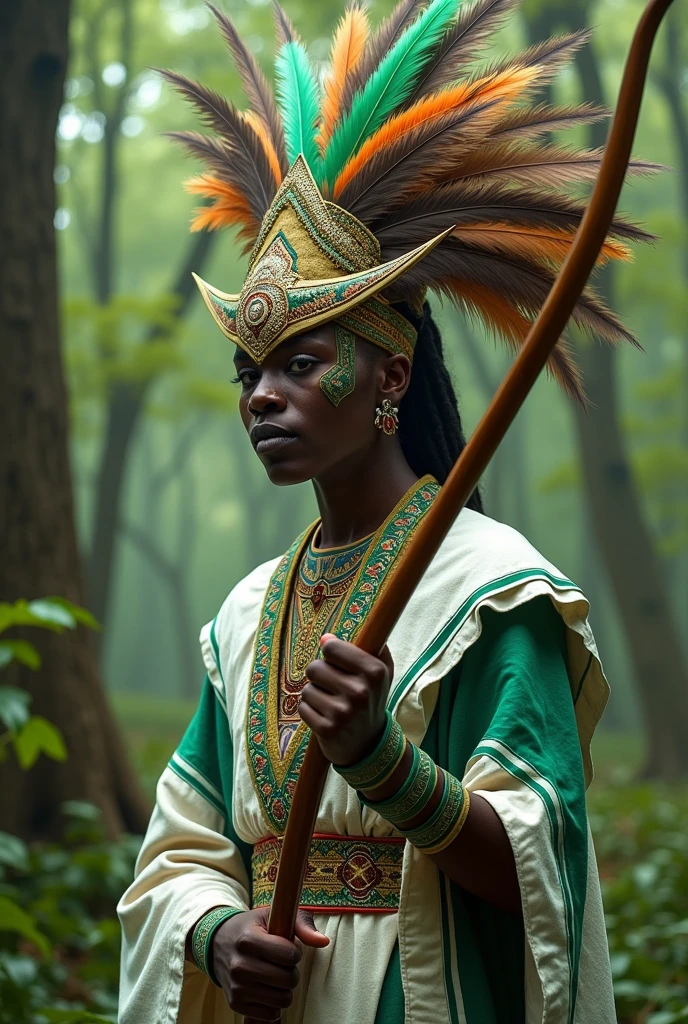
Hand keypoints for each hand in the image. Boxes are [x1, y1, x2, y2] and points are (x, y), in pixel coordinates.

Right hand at [210, 907, 328, 1020]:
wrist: (218, 943)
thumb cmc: (252, 927)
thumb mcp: (273, 915)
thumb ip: (302, 924)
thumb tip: (323, 942)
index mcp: (248, 940)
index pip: (290, 955)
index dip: (294, 952)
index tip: (287, 948)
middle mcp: (239, 965)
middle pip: (288, 980)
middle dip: (291, 971)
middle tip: (282, 964)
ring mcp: (236, 987)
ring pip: (282, 1000)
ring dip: (284, 989)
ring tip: (274, 976)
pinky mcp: (235, 1003)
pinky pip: (270, 1014)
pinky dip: (274, 1004)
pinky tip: (267, 989)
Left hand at [298, 634, 393, 765]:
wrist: (368, 744)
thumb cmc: (370, 699)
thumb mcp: (380, 672)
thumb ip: (364, 646)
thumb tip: (326, 638)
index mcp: (375, 672)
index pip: (332, 648)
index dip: (330, 653)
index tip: (336, 662)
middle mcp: (360, 692)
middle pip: (315, 668)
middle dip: (319, 676)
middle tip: (333, 687)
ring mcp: (343, 713)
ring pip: (307, 689)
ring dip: (315, 695)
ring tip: (330, 703)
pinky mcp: (327, 729)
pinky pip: (303, 708)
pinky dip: (310, 711)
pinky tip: (325, 717)